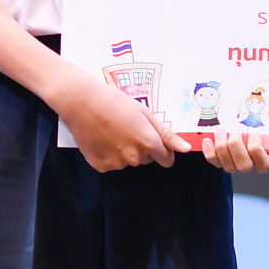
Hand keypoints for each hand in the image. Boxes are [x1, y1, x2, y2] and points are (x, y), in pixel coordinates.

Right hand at [57, 72, 190, 171]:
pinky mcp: (100, 166)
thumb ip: (167, 134)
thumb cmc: (115, 102)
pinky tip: (102, 138)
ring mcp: (116, 164)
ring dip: (124, 150)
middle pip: (146, 159)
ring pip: (128, 161)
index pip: (167, 159)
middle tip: (127, 127)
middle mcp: (134, 158)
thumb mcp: (145, 113)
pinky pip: (111, 164)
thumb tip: (186, 149)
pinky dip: (108, 154)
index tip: (152, 139)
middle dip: (141, 147)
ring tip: (112, 130)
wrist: (82, 102)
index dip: (162, 149)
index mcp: (148, 143)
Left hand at [201, 130, 268, 172]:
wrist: (236, 126)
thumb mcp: (259, 124)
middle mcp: (247, 164)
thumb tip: (261, 126)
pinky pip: (213, 160)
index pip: (262, 163)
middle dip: (237, 145)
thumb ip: (262, 127)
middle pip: (244, 166)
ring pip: (228, 165)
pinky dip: (209, 150)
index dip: (256, 147)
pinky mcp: (219, 162)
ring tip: (221, 129)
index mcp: (262, 159)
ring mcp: (233, 165)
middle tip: (235, 129)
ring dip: (223, 144)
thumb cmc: (250, 126)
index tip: (253, 131)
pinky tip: (208, 139)